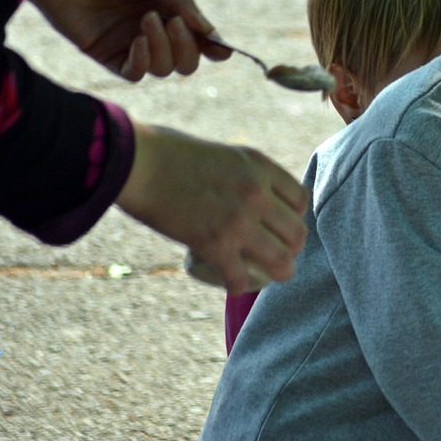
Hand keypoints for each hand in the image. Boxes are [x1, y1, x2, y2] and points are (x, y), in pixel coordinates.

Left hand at [29, 0, 228, 79]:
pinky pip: (135, 74)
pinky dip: (143, 62)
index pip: (198, 35)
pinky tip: (137, 42)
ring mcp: (130, 43)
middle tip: (173, 23)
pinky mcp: (106, 55)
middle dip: (188, 47)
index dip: (213, 46)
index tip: (221, 50)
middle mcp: (152, 28)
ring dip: (164, 48)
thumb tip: (208, 31)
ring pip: (164, 68)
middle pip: (186, 60)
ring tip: (146, 21)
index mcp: (166, 5)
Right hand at [115, 122, 310, 294]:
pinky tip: (233, 283)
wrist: (139, 162)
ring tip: (265, 276)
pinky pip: (242, 278)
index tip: (279, 226)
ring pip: (282, 262)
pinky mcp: (214, 244)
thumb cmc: (173, 155)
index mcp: (261, 167)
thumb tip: (259, 199)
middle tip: (275, 255)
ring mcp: (238, 220)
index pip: (301, 201)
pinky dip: (239, 285)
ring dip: (276, 273)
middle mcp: (257, 194)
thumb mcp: (226, 156)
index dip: (293, 217)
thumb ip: (248, 176)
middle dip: (290, 249)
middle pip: (297, 234)